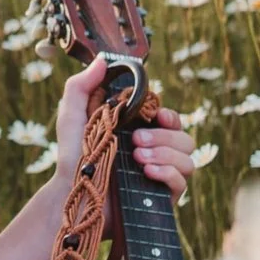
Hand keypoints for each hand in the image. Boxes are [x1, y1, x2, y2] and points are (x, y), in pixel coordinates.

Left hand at [50, 57, 198, 202]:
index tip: (157, 114)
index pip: (171, 121)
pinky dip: (168, 173)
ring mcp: (161, 176)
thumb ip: (82, 85)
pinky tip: (146, 171)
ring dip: (166, 154)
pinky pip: (182, 183)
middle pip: (185, 138)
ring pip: (188, 159)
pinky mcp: (161, 199)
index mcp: (141, 133)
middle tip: (135, 140)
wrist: (70, 196)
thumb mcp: (72, 115)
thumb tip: (103, 59)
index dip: (169, 115)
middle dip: (164, 136)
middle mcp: (156, 154)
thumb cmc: (72, 157)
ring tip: (137, 157)